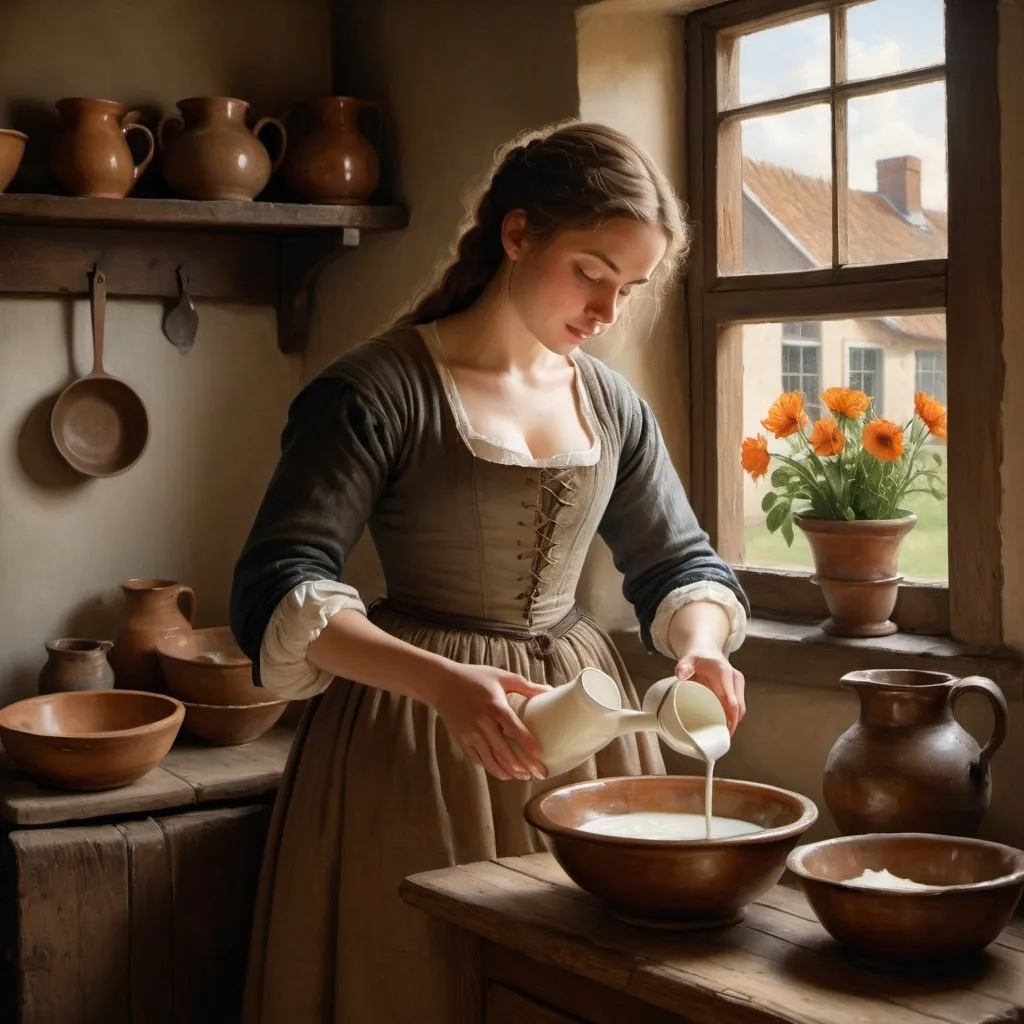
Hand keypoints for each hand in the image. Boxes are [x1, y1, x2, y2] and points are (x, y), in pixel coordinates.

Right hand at [431, 662, 549, 781]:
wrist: (442, 684)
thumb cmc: (475, 678)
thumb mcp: (501, 677)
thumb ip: (526, 686)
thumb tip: (550, 690)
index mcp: (495, 707)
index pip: (514, 729)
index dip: (527, 744)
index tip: (540, 755)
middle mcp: (483, 724)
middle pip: (505, 751)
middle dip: (523, 766)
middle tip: (539, 774)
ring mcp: (471, 735)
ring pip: (492, 761)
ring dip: (509, 772)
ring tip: (525, 777)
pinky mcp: (463, 742)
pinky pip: (480, 761)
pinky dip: (493, 769)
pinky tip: (505, 774)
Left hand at [674, 648, 745, 733]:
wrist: (705, 650)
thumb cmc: (696, 657)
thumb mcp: (688, 659)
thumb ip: (683, 665)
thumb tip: (681, 675)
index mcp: (724, 672)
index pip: (731, 696)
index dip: (731, 712)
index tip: (727, 726)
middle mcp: (734, 679)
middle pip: (739, 706)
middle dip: (732, 723)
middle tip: (721, 739)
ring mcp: (737, 686)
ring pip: (740, 709)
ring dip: (733, 723)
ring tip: (721, 737)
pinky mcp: (736, 691)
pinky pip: (737, 708)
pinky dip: (732, 719)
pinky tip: (723, 728)